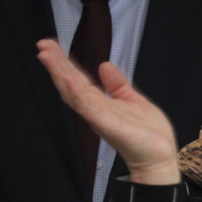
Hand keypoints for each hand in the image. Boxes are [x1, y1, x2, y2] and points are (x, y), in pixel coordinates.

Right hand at [37, 39, 179, 184]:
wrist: (159, 157)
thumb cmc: (148, 134)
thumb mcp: (133, 100)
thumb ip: (117, 84)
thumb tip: (104, 65)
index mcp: (100, 103)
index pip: (78, 79)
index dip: (65, 63)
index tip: (52, 45)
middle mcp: (94, 109)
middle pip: (70, 83)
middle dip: (56, 64)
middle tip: (42, 44)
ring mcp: (98, 117)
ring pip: (73, 92)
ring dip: (60, 74)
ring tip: (47, 56)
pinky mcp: (106, 124)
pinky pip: (88, 107)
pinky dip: (78, 93)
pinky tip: (69, 78)